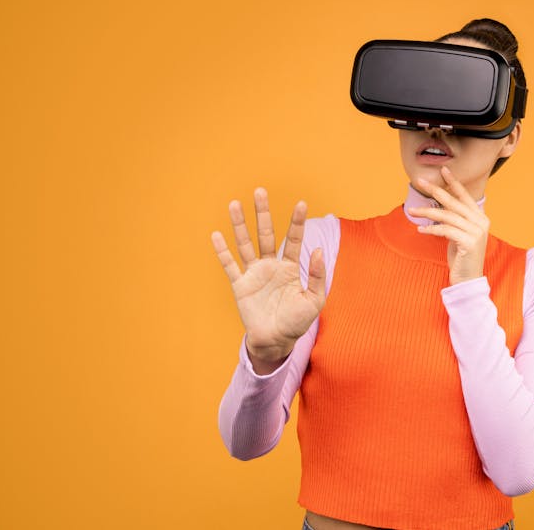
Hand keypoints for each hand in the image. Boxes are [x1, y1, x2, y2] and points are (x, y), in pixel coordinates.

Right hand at [210, 188, 325, 369]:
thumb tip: (317, 250)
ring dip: (240, 225)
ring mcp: (254, 274)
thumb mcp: (314, 300)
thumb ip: (317, 276)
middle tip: (260, 191)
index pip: (293, 240)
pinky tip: (216, 235)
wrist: (276, 341)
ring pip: (245, 244)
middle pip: (265, 234)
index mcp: (290, 267)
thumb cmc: (297, 322)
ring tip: (234, 204)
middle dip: (263, 213)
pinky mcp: (240, 286)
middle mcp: (270, 266)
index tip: (301, 203)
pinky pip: (230, 266)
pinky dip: (222, 251)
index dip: (296, 222)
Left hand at [408, 166, 489, 285]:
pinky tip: (420, 229)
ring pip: (447, 215)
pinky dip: (431, 229)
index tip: (443, 170)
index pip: (465, 196)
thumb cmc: (462, 257)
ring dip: (426, 211)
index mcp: (480, 217)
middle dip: (435, 190)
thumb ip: (454, 220)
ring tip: (411, 210)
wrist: (469, 280)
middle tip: (420, 181)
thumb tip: (438, 208)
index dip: (454, 182)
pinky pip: (446, 230)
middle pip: (454, 202)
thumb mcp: (458, 234)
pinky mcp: (469, 242)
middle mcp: (481, 222)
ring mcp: (476, 232)